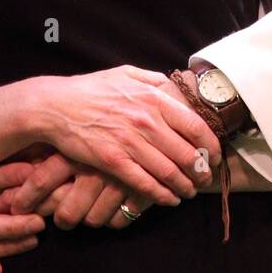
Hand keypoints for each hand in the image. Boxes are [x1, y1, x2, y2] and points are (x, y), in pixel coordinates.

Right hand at [34, 65, 218, 205]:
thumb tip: (174, 87)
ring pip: (169, 171)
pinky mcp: (113, 161)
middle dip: (201, 171)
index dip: (211, 145)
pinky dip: (161, 195)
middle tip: (205, 179)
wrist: (56, 106)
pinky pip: (145, 183)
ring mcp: (130, 142)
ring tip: (190, 192)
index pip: (195, 126)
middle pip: (187, 153)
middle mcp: (146, 121)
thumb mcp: (126, 73)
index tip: (215, 155)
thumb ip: (153, 80)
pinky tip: (169, 199)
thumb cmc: (91, 89)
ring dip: (185, 186)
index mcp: (153, 98)